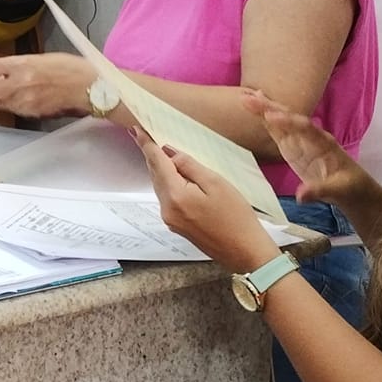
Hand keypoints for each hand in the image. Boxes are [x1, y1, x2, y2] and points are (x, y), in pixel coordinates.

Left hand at [0, 52, 97, 116]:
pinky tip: (28, 97)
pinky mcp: (32, 112)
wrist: (88, 86)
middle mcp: (20, 83)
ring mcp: (25, 100)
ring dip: (0, 98)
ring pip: (0, 103)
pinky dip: (15, 104)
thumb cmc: (69, 68)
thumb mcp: (39, 59)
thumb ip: (17, 66)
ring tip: (17, 89)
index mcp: (22, 64)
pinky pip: (15, 110)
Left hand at [137, 131, 281, 274]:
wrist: (244, 251)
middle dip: (152, 156)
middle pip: (156, 175)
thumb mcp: (216, 183)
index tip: (136, 130)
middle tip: (146, 136)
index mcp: (175, 196)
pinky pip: (167, 198)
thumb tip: (170, 153)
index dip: (147, 145)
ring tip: (161, 152)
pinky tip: (175, 176)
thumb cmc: (236, 217)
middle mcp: (167, 209)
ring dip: (160, 170)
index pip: (157, 163)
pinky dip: (168, 183)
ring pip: (160, 187)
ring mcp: (170, 219)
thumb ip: (190, 166)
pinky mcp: (177, 226)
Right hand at [243, 89, 369, 207]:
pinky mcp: (292, 146)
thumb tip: (300, 195)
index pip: (306, 129)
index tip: (270, 118)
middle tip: (251, 98)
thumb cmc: (347, 186)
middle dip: (272, 109)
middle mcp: (311, 136)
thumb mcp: (337, 190)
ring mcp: (300, 140)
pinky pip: (277, 130)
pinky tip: (255, 108)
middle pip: (291, 119)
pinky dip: (265, 119)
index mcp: (324, 143)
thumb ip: (318, 190)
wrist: (351, 186)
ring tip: (246, 98)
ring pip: (282, 121)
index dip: (289, 123)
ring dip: (265, 109)